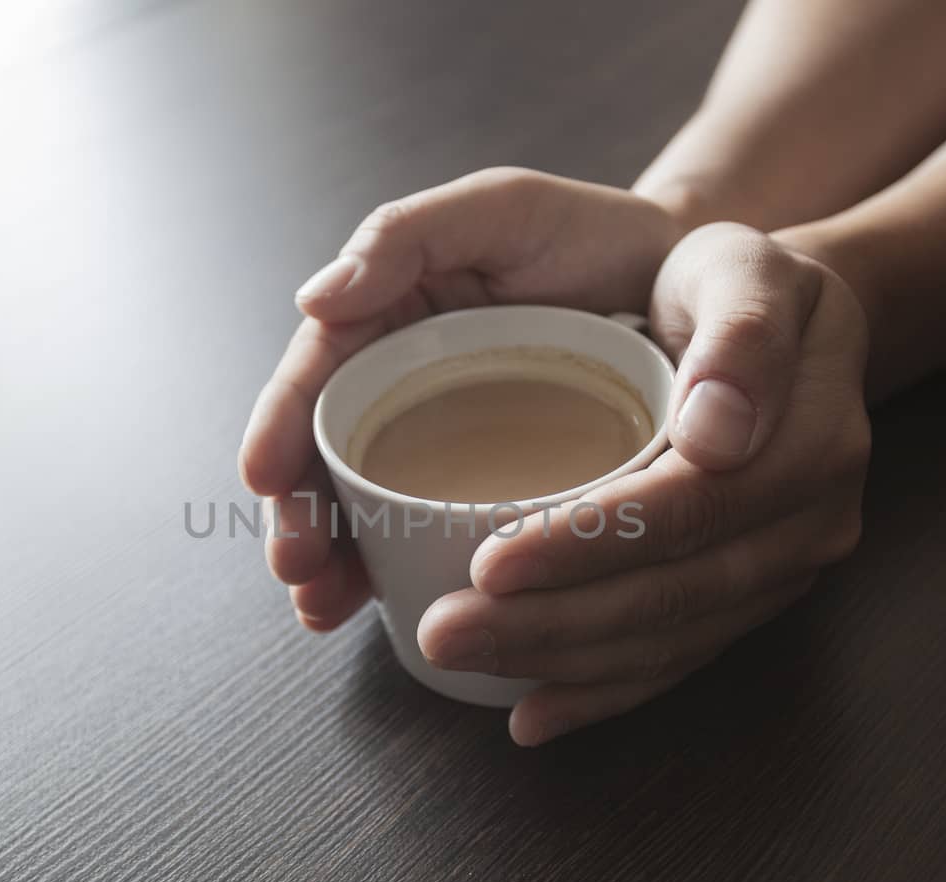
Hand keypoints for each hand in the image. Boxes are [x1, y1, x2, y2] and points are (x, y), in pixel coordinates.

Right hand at [239, 168, 689, 629]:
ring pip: (365, 503)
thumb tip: (316, 299)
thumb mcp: (498, 208)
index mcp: (388, 311)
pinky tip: (377, 608)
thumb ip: (407, 236)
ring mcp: (441, 436)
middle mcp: (401, 377)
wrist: (682, 281)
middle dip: (298, 513)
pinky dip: (394, 570)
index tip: (263, 476)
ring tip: (321, 607)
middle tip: (296, 566)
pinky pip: (428, 530)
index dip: (281, 423)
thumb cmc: (590, 232)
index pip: (316, 371)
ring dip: (334, 559)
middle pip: (326, 453)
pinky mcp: (486, 482)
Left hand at [417, 223, 870, 744]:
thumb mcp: (742, 268)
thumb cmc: (735, 283)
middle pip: (675, 592)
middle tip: (445, 630)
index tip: (489, 561)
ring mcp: (785, 567)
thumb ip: (739, 334)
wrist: (786, 325)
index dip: (588, 543)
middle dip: (552, 623)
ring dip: (561, 662)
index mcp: (810, 438)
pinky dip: (602, 692)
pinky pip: (680, 659)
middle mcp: (810, 518)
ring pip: (671, 638)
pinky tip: (530, 712)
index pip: (689, 507)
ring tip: (461, 656)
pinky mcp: (753, 595)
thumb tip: (714, 434)